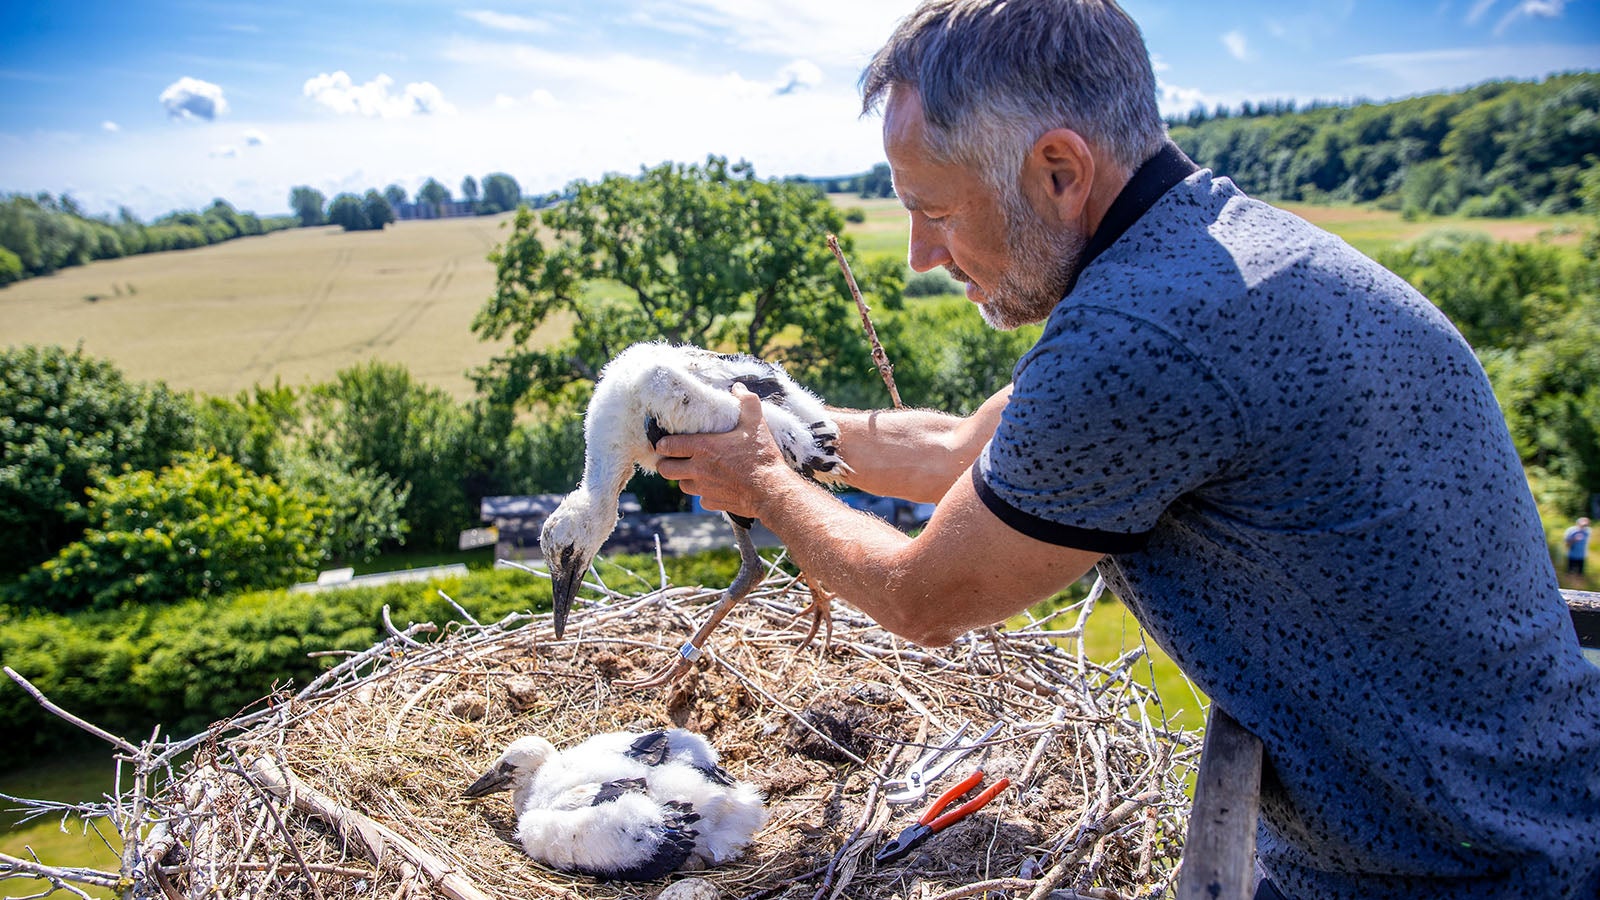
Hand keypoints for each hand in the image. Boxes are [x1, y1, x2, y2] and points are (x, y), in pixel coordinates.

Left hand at [655, 384, 795, 519]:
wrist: (771, 490)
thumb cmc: (761, 456)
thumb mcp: (756, 423)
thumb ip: (746, 402)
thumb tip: (738, 388)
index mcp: (703, 447)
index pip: (668, 446)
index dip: (662, 444)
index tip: (663, 442)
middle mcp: (698, 469)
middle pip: (666, 470)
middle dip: (666, 463)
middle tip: (674, 458)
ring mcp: (704, 489)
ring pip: (682, 485)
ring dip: (685, 478)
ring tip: (694, 472)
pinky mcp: (713, 503)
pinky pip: (701, 500)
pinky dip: (705, 494)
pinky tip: (715, 487)